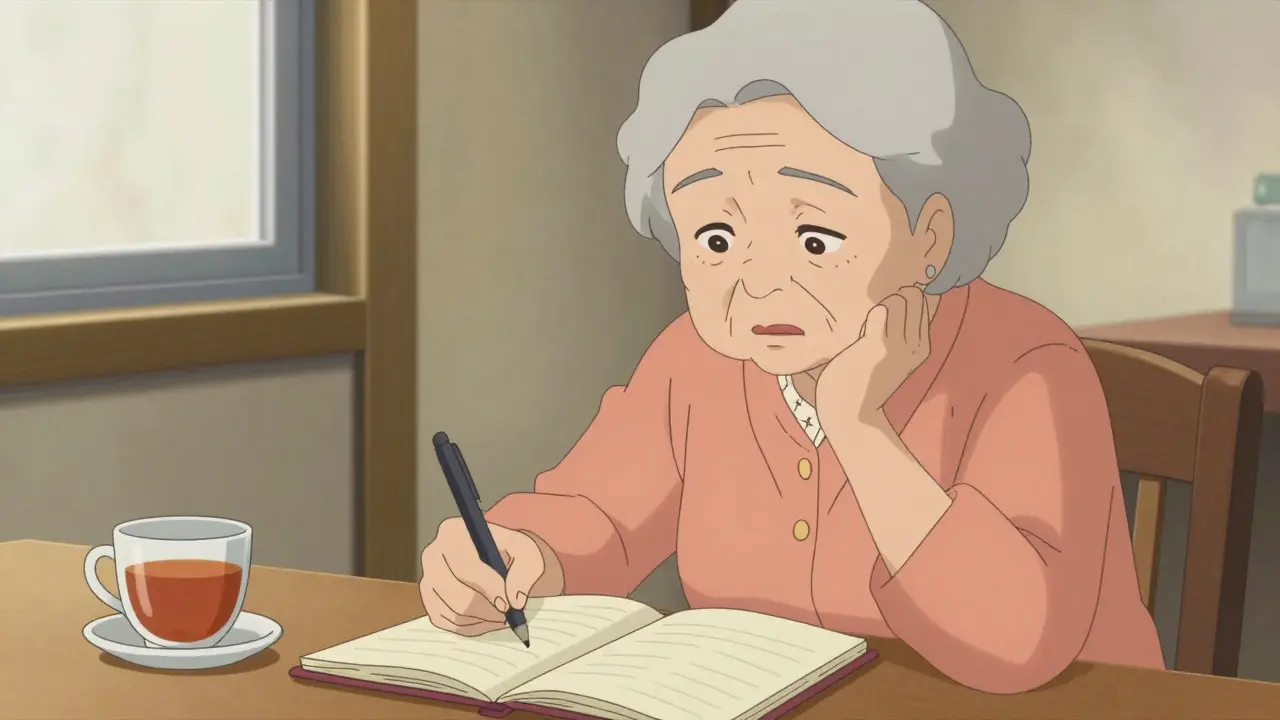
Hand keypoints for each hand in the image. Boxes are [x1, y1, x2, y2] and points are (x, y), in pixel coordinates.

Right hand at [419, 518, 563, 635]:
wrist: (494, 557)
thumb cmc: (508, 552)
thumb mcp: (526, 551)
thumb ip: (525, 572)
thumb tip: (515, 600)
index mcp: (452, 532)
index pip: (465, 566)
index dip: (487, 588)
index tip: (506, 604)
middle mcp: (433, 555)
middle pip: (455, 594)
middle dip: (486, 610)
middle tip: (507, 616)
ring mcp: (427, 580)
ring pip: (453, 613)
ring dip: (482, 620)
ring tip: (502, 615)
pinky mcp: (429, 602)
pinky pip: (448, 624)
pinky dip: (472, 627)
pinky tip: (488, 618)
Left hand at [816, 285, 930, 426]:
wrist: (850, 411)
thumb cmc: (866, 378)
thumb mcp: (895, 354)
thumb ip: (901, 329)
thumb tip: (902, 295)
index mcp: (923, 346)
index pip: (924, 301)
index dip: (904, 298)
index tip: (888, 317)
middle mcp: (916, 345)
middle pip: (912, 295)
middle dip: (892, 300)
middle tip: (877, 323)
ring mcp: (899, 345)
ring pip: (896, 300)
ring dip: (878, 310)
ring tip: (868, 332)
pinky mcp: (878, 345)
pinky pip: (879, 311)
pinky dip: (868, 318)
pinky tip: (861, 337)